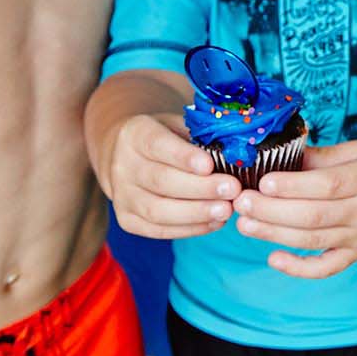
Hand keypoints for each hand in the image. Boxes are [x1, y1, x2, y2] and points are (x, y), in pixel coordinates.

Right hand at [100, 113, 239, 239]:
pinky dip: (189, 229)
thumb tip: (235, 153)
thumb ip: (200, 137)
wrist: (126, 157)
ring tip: (226, 210)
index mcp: (135, 134)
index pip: (157, 145)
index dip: (183, 157)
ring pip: (157, 210)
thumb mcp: (177, 126)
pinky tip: (214, 223)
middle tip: (232, 190)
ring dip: (196, 213)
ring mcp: (121, 196)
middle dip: (200, 188)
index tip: (210, 165)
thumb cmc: (165, 138)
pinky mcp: (126, 220)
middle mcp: (123, 166)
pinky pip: (158, 230)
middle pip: (161, 181)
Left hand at [233, 139, 356, 277]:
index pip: (326, 187)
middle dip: (272, 211)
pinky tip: (273, 258)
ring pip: (313, 240)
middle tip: (242, 201)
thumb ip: (322, 156)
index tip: (263, 180)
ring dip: (274, 235)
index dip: (291, 186)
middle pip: (313, 216)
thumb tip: (279, 156)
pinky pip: (327, 268)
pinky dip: (299, 268)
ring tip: (245, 223)